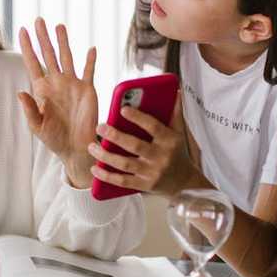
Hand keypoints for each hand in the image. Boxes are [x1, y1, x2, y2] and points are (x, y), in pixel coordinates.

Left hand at [17, 18, 97, 188]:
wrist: (76, 148)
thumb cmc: (54, 139)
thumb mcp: (37, 126)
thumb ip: (29, 109)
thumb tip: (20, 92)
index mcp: (42, 90)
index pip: (32, 62)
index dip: (27, 47)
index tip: (22, 30)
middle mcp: (56, 83)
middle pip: (48, 54)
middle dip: (43, 37)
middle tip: (38, 20)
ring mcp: (72, 84)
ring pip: (67, 57)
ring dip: (63, 42)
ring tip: (59, 26)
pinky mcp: (88, 89)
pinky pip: (89, 71)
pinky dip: (90, 60)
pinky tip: (91, 48)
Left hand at [86, 95, 204, 196]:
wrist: (185, 183)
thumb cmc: (177, 153)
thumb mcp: (179, 133)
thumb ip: (174, 113)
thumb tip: (174, 91)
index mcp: (170, 140)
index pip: (153, 127)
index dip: (138, 118)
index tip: (122, 109)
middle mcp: (161, 157)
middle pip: (135, 146)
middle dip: (115, 136)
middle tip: (99, 127)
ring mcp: (152, 173)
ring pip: (125, 164)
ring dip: (105, 155)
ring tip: (92, 146)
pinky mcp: (144, 185)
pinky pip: (122, 181)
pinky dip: (107, 176)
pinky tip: (95, 168)